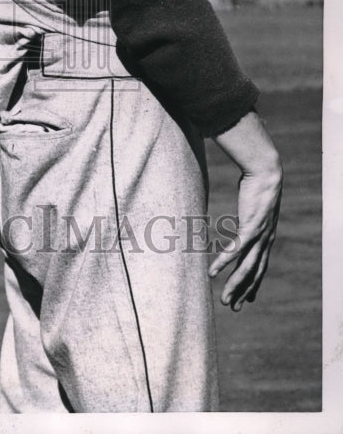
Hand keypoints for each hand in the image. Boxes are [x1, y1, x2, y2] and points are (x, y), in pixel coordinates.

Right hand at [209, 110, 282, 310]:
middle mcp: (265, 241)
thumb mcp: (254, 209)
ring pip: (246, 267)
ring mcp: (259, 236)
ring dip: (234, 285)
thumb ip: (248, 219)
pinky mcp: (251, 227)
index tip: (246, 299)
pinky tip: (214, 272)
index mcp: (265, 239)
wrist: (267, 172)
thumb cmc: (257, 187)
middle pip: (253, 273)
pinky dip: (224, 262)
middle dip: (242, 291)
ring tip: (224, 299)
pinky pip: (235, 249)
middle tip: (231, 307)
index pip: (259, 267)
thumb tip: (242, 220)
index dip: (253, 284)